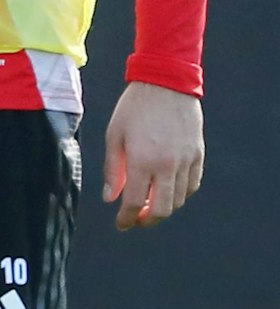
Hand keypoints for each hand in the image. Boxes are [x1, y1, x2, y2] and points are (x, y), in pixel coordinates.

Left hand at [103, 81, 203, 229]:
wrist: (166, 84)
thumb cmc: (134, 108)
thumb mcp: (114, 135)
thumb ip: (112, 169)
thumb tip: (110, 198)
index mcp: (143, 160)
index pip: (134, 202)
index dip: (126, 218)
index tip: (121, 224)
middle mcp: (168, 166)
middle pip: (161, 209)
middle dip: (147, 220)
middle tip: (135, 220)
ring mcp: (187, 162)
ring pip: (178, 200)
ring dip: (163, 208)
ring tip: (148, 203)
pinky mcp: (198, 156)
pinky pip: (192, 186)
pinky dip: (180, 194)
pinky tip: (167, 190)